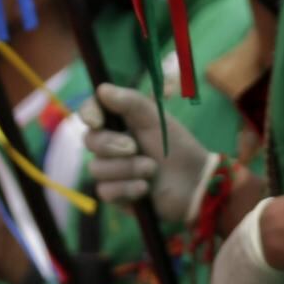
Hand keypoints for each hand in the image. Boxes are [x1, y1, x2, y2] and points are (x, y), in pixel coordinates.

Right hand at [81, 83, 213, 226]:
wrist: (195, 184)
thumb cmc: (178, 148)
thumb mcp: (157, 120)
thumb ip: (131, 102)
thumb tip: (102, 89)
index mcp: (121, 122)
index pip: (92, 111)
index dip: (89, 113)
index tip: (96, 120)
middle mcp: (111, 144)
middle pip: (90, 140)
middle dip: (112, 144)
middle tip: (134, 148)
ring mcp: (111, 170)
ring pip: (96, 168)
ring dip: (127, 169)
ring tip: (152, 170)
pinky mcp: (115, 194)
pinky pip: (105, 191)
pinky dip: (128, 188)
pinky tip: (146, 188)